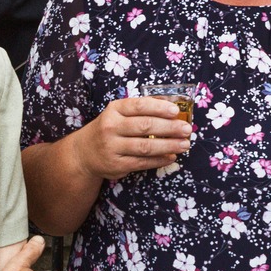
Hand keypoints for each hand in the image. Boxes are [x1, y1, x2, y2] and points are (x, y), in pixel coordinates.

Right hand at [74, 96, 192, 179]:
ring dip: (168, 145)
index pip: (139, 106)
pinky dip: (159, 160)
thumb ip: (141, 109)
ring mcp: (112, 147)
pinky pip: (142, 162)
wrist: (84, 153)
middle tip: (187, 129)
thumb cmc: (109, 129)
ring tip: (184, 144)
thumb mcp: (118, 113)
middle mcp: (111, 127)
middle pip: (145, 126)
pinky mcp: (116, 165)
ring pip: (145, 146)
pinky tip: (172, 156)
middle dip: (169, 128)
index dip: (159, 108)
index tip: (176, 111)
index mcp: (114, 109)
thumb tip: (172, 106)